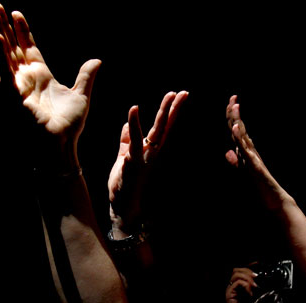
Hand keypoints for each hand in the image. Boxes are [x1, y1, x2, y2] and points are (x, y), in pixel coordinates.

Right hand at [0, 2, 100, 169]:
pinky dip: (0, 54)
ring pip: (4, 53)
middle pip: (12, 45)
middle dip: (3, 25)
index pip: (28, 47)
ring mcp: (18, 85)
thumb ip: (86, 76)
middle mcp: (26, 78)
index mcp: (41, 76)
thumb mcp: (82, 95)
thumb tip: (96, 61)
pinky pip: (4, 71)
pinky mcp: (13, 94)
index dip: (22, 30)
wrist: (61, 145)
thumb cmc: (69, 126)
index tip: (16, 13)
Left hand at [108, 92, 187, 237]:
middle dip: (173, 109)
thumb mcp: (124, 158)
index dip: (170, 113)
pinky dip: (135, 124)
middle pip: (165, 127)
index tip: (178, 96)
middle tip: (182, 93)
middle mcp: (152, 154)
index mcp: (149, 151)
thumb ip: (126, 141)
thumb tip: (128, 124)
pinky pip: (135, 141)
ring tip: (170, 95)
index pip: (163, 129)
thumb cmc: (124, 185)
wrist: (123, 207)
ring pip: (157, 132)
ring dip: (164, 113)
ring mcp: (145, 158)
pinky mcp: (134, 163)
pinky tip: (135, 109)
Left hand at [225, 95, 288, 210]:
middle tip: (232, 97)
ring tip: (234, 105)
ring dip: (237, 120)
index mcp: (245, 152)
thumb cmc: (259, 188)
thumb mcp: (243, 172)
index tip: (230, 102)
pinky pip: (245, 149)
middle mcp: (249, 152)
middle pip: (239, 129)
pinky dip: (240, 138)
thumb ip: (236, 162)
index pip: (236, 131)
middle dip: (234, 113)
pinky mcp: (254, 165)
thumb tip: (228, 152)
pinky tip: (236, 128)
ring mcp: (252, 157)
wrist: (273, 202)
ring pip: (242, 136)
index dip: (232, 117)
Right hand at [225, 267, 256, 302]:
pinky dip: (246, 286)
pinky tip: (251, 292)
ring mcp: (230, 290)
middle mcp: (233, 286)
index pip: (241, 270)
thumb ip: (259, 289)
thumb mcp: (257, 297)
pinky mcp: (229, 294)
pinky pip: (236, 283)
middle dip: (248, 270)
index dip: (249, 265)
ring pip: (236, 274)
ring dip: (247, 278)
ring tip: (255, 285)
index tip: (258, 264)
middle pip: (236, 269)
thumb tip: (267, 281)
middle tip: (257, 277)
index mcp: (239, 285)